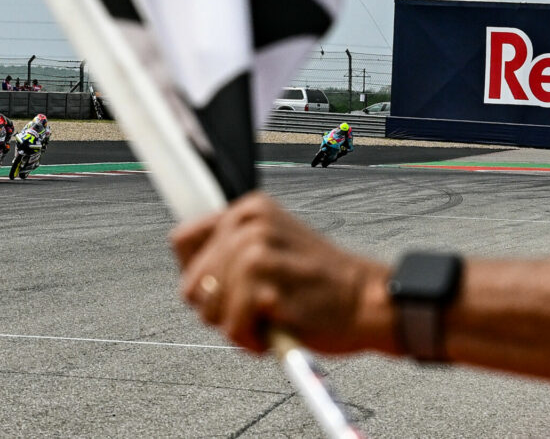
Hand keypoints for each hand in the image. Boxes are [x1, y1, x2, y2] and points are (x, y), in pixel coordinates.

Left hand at [171, 191, 393, 354]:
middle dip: (217, 307)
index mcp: (247, 209)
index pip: (182, 241)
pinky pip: (232, 328)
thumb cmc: (317, 282)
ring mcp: (257, 254)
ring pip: (210, 308)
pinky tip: (276, 329)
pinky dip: (250, 340)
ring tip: (268, 318)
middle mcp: (249, 224)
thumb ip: (228, 252)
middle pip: (192, 283)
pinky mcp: (266, 287)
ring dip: (236, 326)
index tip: (224, 287)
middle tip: (254, 309)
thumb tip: (187, 276)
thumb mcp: (271, 247)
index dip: (198, 275)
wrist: (366, 301)